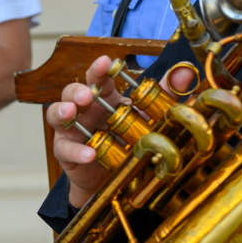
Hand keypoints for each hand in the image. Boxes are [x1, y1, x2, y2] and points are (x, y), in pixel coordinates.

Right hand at [45, 57, 195, 206]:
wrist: (117, 180)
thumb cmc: (129, 144)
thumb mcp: (148, 120)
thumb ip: (164, 97)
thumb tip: (185, 74)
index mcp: (104, 99)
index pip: (98, 78)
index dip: (99, 69)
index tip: (106, 62)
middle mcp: (84, 110)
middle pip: (71, 91)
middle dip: (77, 90)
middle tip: (87, 94)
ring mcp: (71, 130)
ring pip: (56, 114)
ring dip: (62, 110)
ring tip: (72, 112)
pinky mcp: (66, 152)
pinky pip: (66, 148)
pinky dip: (76, 150)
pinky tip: (89, 154)